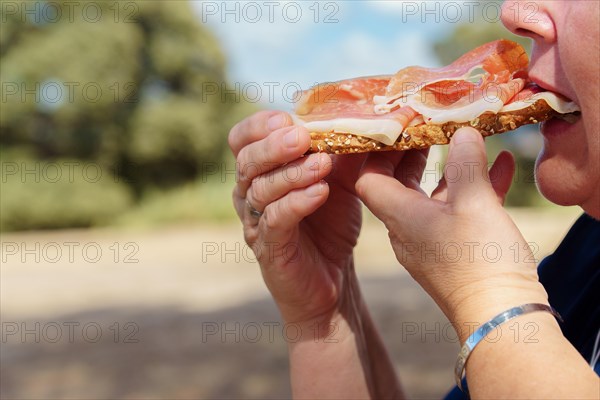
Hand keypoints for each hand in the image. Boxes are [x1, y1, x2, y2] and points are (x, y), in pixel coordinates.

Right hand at [229, 110, 369, 326]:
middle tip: (302, 137)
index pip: (242, 139)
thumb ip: (342, 149)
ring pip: (260, 190)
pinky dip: (296, 203)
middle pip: (246, 162)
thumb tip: (366, 113)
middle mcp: (249, 193)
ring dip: (291, 173)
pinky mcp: (269, 248)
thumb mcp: (340, 179)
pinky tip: (320, 192)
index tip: (287, 117)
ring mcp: (256, 222)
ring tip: (323, 164)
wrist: (333, 277)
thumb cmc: (331, 223)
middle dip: (273, 146)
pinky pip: (275, 221)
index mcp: (261, 171)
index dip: (258, 125)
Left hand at [356, 127, 548, 340]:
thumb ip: (465, 164)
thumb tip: (461, 133)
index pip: (369, 177)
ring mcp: (431, 242)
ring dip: (452, 169)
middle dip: (417, 152)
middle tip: (432, 123)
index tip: (395, 125)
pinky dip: (475, 189)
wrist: (501, 321)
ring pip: (435, 196)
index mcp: (399, 216)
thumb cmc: (480, 261)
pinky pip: (460, 212)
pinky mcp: (456, 253)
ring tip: (470, 139)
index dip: (377, 150)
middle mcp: (407, 229)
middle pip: (401, 183)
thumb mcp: (474, 203)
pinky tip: (502, 166)